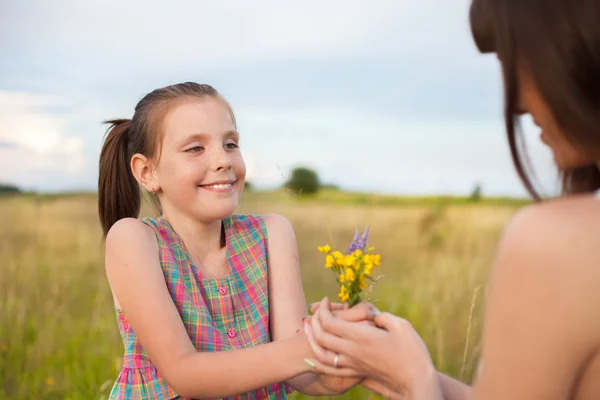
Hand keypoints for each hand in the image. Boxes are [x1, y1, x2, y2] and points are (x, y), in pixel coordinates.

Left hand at [305, 297, 440, 396]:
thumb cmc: (413, 352)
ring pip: (322, 354)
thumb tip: (372, 315)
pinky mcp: (357, 373)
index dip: (324, 309)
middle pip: (321, 336)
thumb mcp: (401, 325)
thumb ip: (382, 317)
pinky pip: (330, 370)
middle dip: (315, 321)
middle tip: (317, 310)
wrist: (417, 382)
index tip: (326, 300)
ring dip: (312, 340)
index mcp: (361, 336)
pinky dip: (317, 362)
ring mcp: (353, 364)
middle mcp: (352, 351)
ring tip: (310, 330)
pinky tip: (313, 358)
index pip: (330, 322)